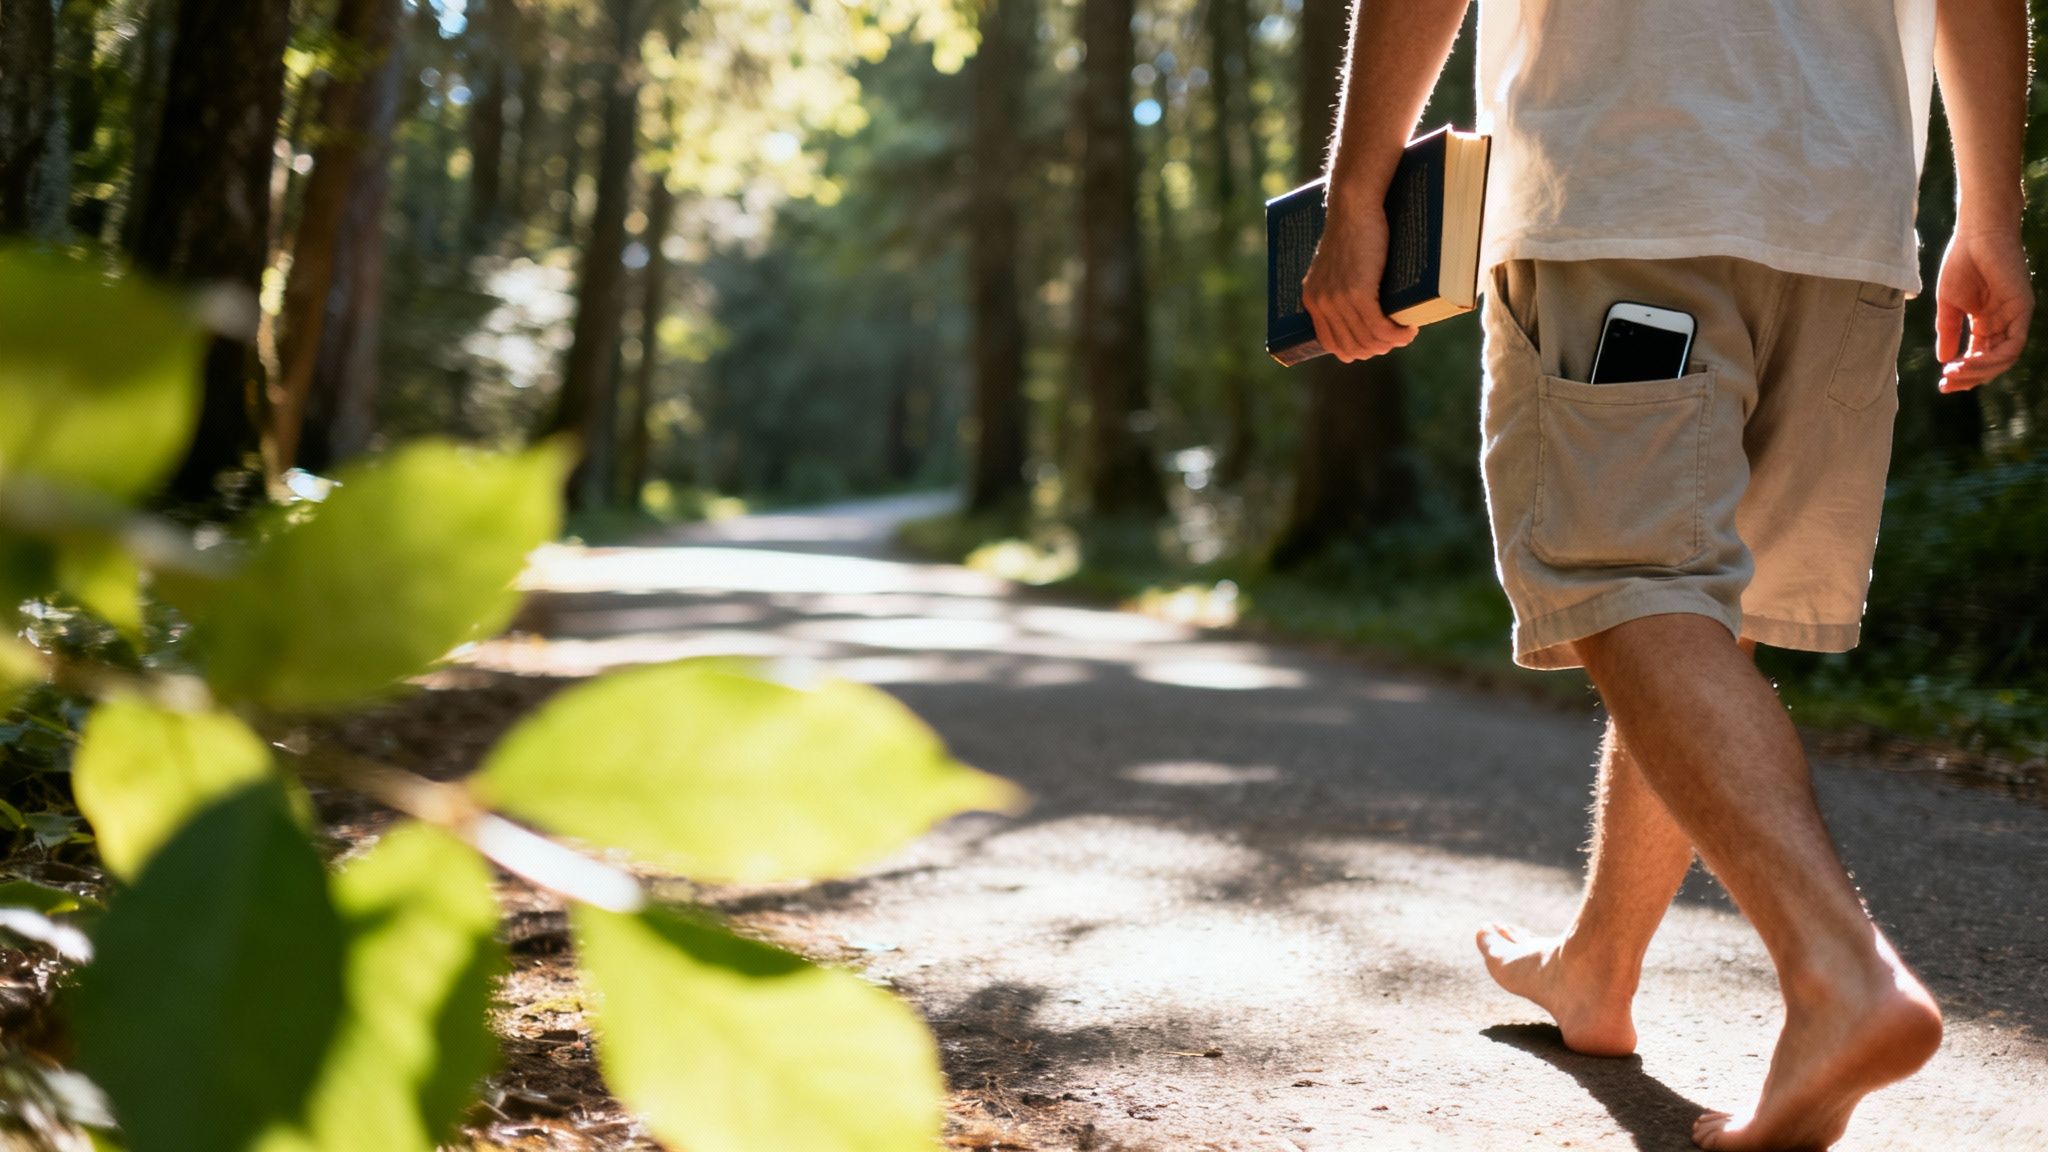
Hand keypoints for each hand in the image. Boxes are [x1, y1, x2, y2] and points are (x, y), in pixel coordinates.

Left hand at [1300, 197, 1415, 362]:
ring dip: (1391, 343)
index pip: (1331, 343)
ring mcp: (1338, 299)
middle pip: (1351, 347)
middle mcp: (1321, 303)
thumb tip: (1361, 312)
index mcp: (1312, 300)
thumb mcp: (1336, 266)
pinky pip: (1379, 328)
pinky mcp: (1358, 292)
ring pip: (1368, 340)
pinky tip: (1409, 329)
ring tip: (1405, 334)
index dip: (1356, 349)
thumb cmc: (1351, 232)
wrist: (1353, 207)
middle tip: (1395, 339)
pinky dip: (1396, 334)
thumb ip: (1338, 288)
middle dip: (1376, 349)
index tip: (1375, 343)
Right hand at [1935, 227, 2032, 391]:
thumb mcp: (1949, 305)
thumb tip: (1945, 361)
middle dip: (1969, 377)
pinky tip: (1968, 361)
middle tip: (1946, 384)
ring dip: (1978, 372)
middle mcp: (2004, 323)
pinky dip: (1991, 359)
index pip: (1979, 356)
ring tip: (1954, 373)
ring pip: (2003, 359)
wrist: (1977, 235)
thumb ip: (1949, 332)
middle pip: (1992, 363)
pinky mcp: (2022, 309)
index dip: (1963, 373)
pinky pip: (2012, 345)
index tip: (1942, 383)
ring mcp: (2015, 317)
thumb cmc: (1961, 263)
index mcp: (1986, 322)